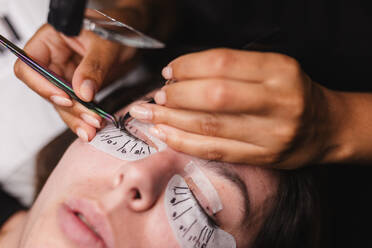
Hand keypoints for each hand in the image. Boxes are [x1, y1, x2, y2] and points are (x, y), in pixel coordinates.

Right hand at [14, 23, 135, 140]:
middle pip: (48, 89)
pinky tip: (93, 125)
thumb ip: (93, 67)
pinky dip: (85, 116)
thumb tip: (82, 91)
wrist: (133, 36)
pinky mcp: (80, 87)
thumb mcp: (106, 45)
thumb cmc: (118, 29)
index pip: (30, 66)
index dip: (42, 85)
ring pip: (63, 102)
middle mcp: (55, 59)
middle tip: (89, 119)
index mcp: (51, 40)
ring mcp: (67, 75)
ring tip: (92, 128)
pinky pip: (77, 105)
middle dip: (68, 108)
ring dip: (76, 117)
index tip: (65, 98)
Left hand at [129, 48, 336, 168]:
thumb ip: (233, 69)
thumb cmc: (291, 92)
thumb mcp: (273, 68)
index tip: (169, 72)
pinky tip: (165, 134)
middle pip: (214, 95)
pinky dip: (185, 142)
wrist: (326, 127)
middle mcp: (277, 101)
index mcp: (279, 70)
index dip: (188, 66)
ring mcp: (270, 133)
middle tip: (157, 96)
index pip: (223, 63)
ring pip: (211, 126)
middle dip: (177, 95)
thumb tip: (181, 76)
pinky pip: (216, 150)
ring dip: (172, 119)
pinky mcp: (263, 158)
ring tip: (148, 115)